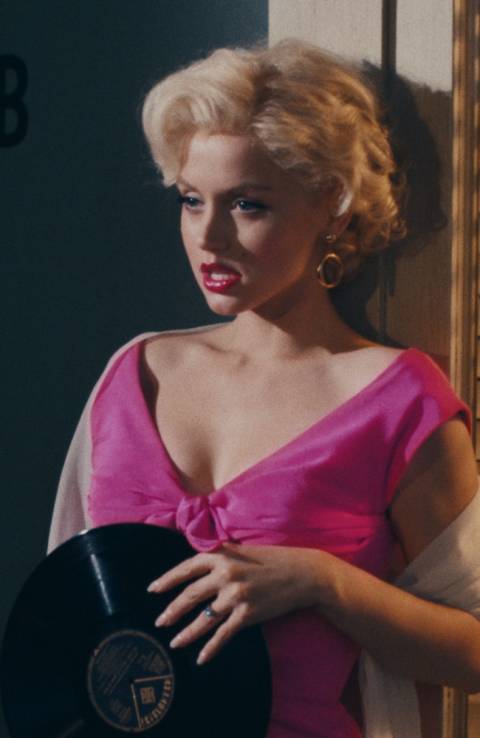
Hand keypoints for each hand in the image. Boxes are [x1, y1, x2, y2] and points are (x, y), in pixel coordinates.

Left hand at [147, 542, 322, 664]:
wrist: (302, 573)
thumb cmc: (273, 559)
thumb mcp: (242, 551)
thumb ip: (220, 557)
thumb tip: (197, 566)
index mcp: (221, 556)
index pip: (186, 568)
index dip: (167, 580)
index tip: (152, 590)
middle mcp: (225, 574)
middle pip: (190, 595)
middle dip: (171, 610)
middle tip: (159, 622)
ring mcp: (236, 595)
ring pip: (203, 619)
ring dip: (186, 633)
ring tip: (174, 642)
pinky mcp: (248, 614)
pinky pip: (223, 634)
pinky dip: (210, 648)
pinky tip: (201, 658)